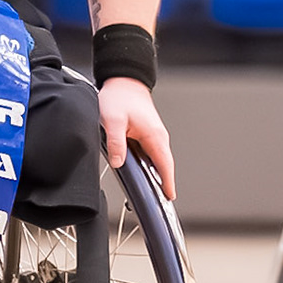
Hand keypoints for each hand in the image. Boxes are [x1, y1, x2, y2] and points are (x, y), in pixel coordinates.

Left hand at [98, 78, 176, 198]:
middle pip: (163, 166)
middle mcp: (158, 137)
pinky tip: (141, 172)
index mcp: (154, 135)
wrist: (124, 81)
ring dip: (156, 175)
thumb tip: (119, 163)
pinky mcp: (147, 134)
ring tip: (152, 192)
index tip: (169, 197)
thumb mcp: (112, 120)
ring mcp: (154, 136)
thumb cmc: (120, 97)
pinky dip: (150, 166)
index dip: (168, 183)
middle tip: (160, 201)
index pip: (165, 165)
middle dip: (163, 183)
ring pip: (157, 161)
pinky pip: (151, 154)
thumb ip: (116, 142)